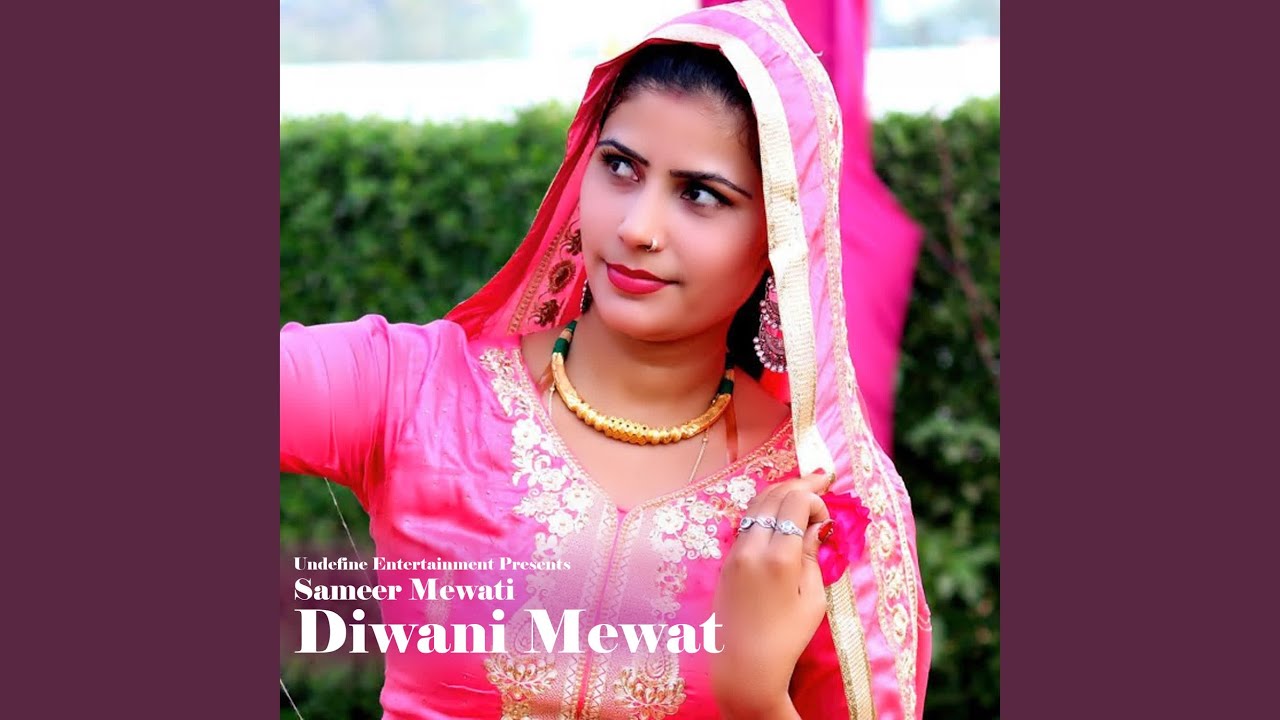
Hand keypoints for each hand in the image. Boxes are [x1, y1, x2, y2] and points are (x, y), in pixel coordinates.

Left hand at [711, 471, 833, 718]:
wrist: (743, 666)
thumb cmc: (786, 638)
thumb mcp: (812, 597)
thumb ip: (812, 554)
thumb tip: (815, 524)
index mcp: (778, 558)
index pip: (795, 503)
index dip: (815, 500)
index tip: (826, 519)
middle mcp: (751, 548)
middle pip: (774, 496)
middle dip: (800, 484)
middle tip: (822, 477)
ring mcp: (734, 553)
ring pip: (755, 504)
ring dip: (780, 492)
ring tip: (802, 487)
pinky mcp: (726, 561)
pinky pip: (745, 522)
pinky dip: (764, 509)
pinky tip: (779, 511)